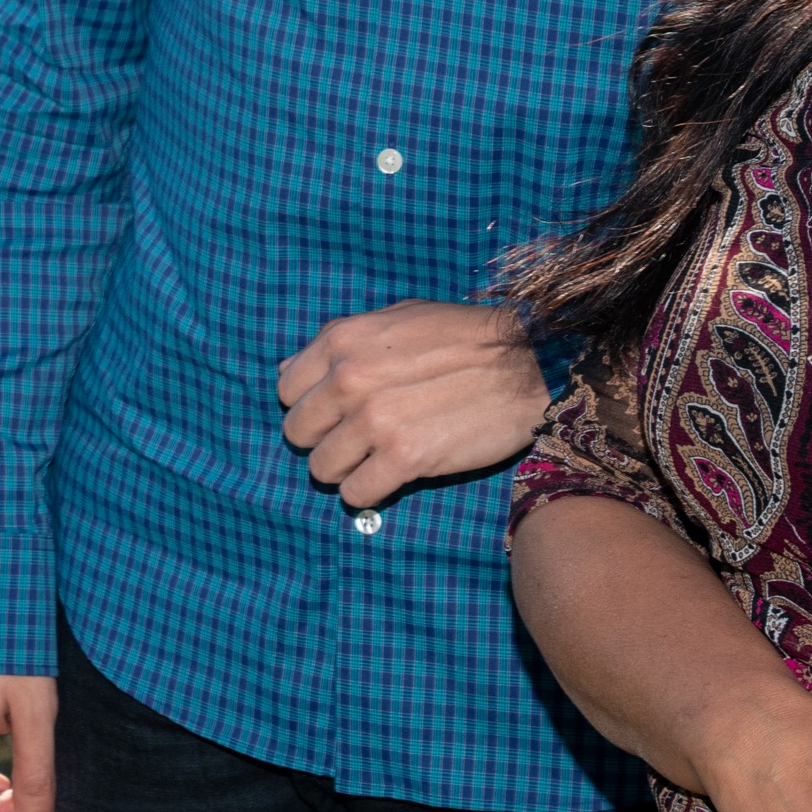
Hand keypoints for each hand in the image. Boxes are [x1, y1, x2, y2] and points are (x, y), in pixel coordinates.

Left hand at [275, 300, 550, 509]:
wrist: (525, 364)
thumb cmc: (462, 337)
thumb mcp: (396, 318)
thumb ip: (340, 341)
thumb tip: (289, 370)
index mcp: (343, 341)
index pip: (286, 390)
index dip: (309, 405)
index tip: (335, 411)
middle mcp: (350, 379)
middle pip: (297, 433)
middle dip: (322, 440)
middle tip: (355, 440)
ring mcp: (375, 420)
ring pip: (321, 469)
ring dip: (345, 470)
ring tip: (375, 459)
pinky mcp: (404, 458)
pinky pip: (356, 494)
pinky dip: (369, 492)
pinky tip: (392, 476)